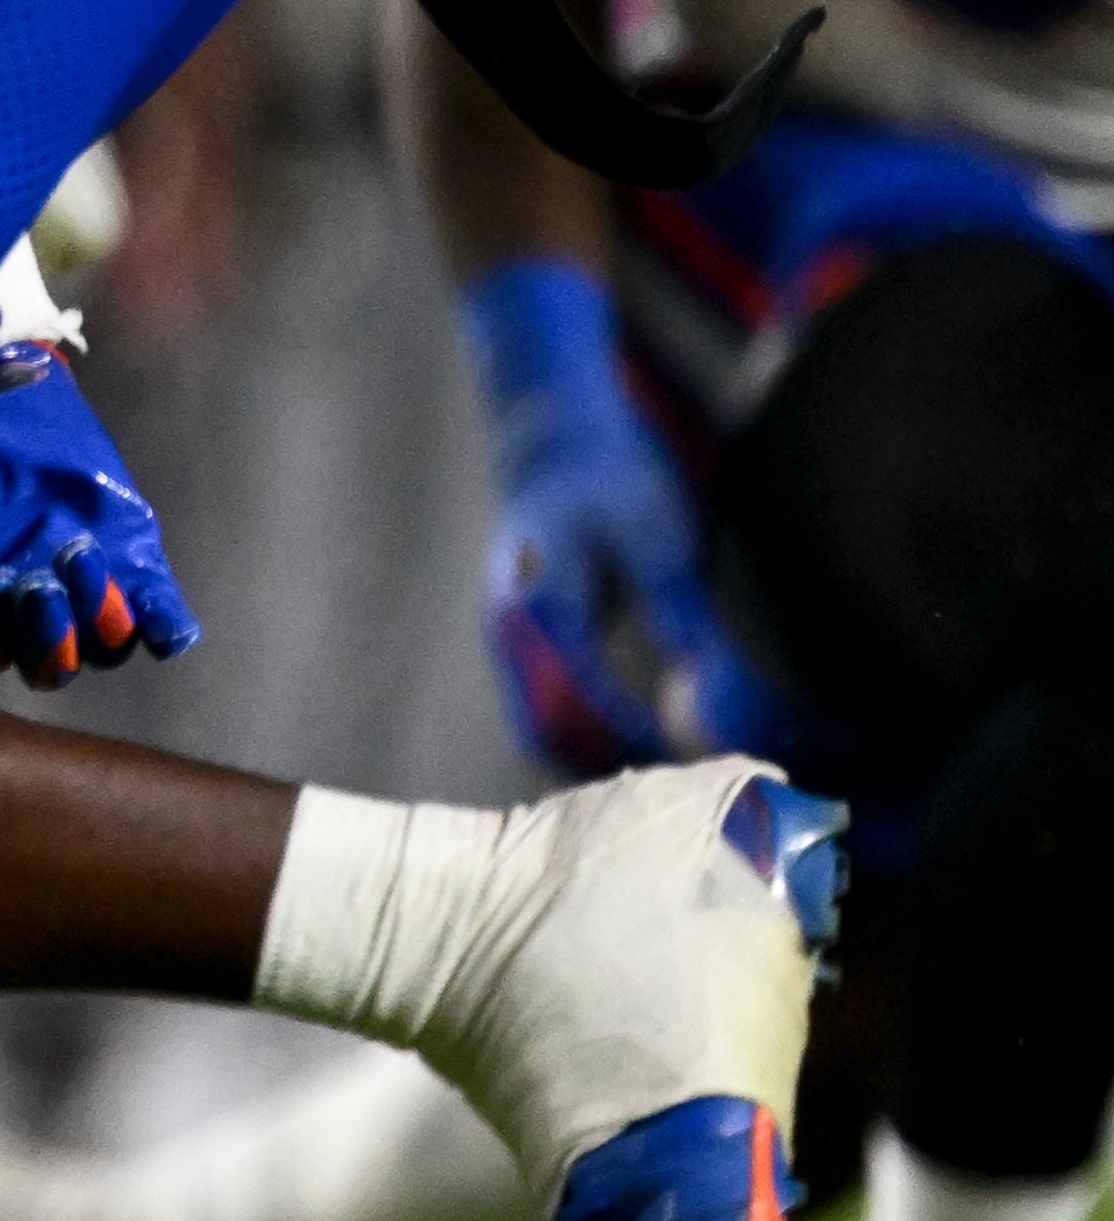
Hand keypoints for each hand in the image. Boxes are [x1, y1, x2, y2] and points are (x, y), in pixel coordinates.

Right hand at [0, 340, 200, 684]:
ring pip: (103, 644)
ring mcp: (87, 597)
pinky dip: (166, 627)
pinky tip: (170, 630)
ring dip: (97, 613)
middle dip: (48, 635)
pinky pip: (157, 615)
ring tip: (77, 551)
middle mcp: (31, 620)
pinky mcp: (133, 566)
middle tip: (36, 581)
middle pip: (50, 665)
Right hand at [459, 262, 797, 775]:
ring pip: (549, 727)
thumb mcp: (656, 537)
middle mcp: (511, 637)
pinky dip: (600, 732)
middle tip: (698, 787)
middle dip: (619, 766)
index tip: (703, 766)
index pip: (577, 706)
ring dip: (607, 755)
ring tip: (683, 771)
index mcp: (535, 609)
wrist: (558, 433)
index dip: (638, 744)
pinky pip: (556, 707)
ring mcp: (513, 643)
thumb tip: (709, 699)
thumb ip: (680, 617)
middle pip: (551, 733)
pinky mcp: (530, 644)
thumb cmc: (609, 474)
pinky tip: (654, 736)